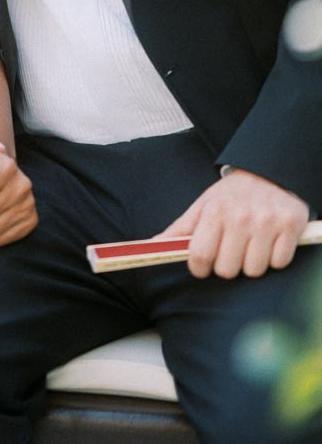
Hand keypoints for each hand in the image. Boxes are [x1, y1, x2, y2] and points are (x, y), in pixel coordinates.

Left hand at [156, 168, 309, 278]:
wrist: (269, 172)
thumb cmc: (231, 196)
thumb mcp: (202, 206)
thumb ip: (179, 229)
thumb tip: (153, 245)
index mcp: (214, 211)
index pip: (199, 256)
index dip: (199, 268)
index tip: (203, 265)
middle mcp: (241, 217)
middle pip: (227, 270)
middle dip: (225, 265)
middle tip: (230, 250)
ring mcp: (267, 222)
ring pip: (253, 271)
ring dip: (251, 263)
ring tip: (250, 244)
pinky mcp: (291, 226)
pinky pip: (279, 263)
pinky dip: (275, 258)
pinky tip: (270, 241)